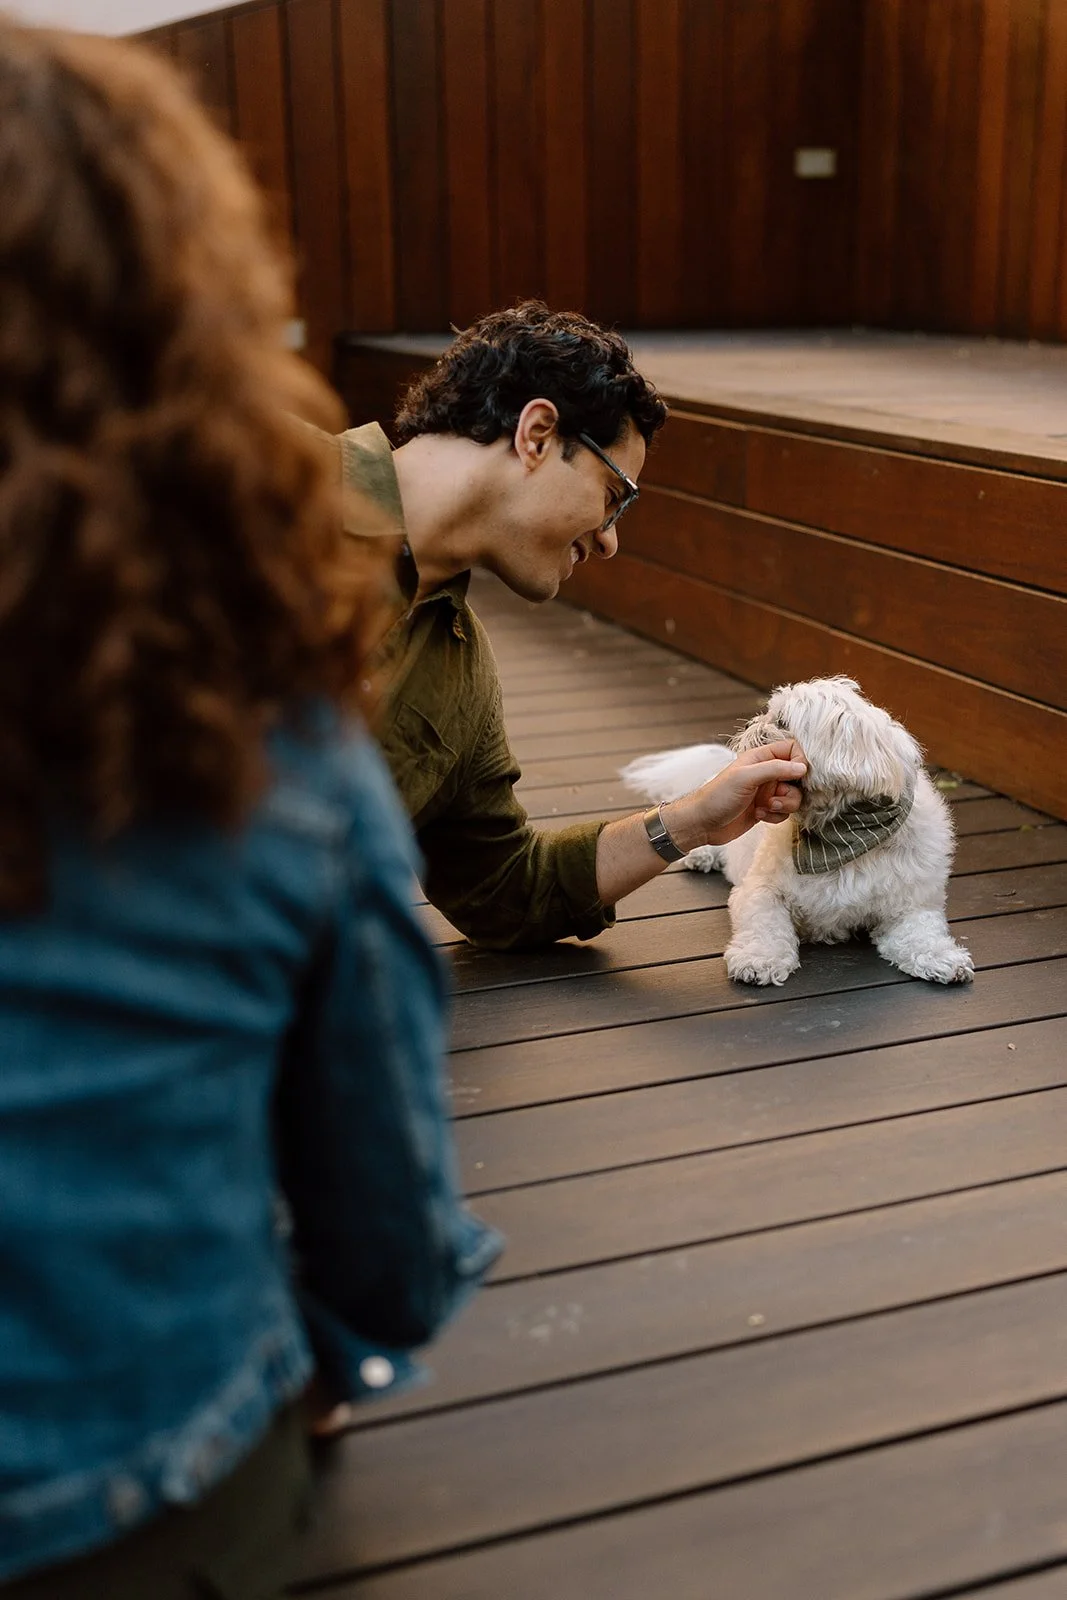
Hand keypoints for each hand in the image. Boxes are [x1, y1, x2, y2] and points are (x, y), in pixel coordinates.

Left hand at [663, 740, 806, 848]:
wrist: (702, 824)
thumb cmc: (717, 797)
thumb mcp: (745, 777)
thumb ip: (775, 768)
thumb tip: (802, 767)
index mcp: (760, 758)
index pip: (792, 749)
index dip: (800, 761)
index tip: (798, 776)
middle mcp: (766, 773)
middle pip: (797, 776)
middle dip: (792, 790)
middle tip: (778, 797)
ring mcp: (767, 791)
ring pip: (793, 796)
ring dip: (784, 805)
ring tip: (766, 807)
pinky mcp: (766, 809)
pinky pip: (785, 811)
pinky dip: (776, 815)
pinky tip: (759, 815)